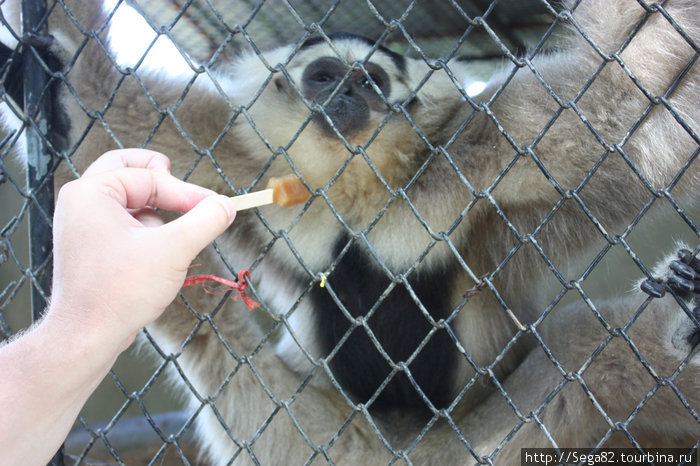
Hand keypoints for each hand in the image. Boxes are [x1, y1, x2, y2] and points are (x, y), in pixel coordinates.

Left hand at [47, 149, 236, 349]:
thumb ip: (205, 221)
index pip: (150, 178)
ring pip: (128, 200)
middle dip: (159, 180)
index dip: (187, 192)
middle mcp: (81, 203)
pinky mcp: (92, 247)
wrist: (88, 336)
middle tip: (181, 185)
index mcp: (91, 193)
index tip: (215, 207)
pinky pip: (123, 224)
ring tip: (169, 241)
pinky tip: (156, 258)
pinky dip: (145, 232)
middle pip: (126, 170)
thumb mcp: (173, 249)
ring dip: (155, 212)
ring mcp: (84, 226)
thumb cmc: (118, 292)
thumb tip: (226, 206)